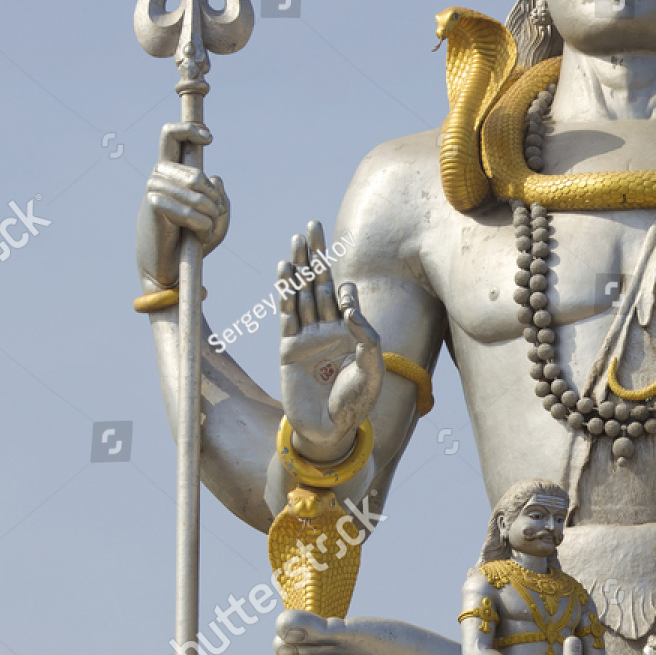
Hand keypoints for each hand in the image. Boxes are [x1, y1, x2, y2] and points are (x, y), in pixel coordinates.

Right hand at [137, 123, 229, 289]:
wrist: (170, 268)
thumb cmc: (192, 240)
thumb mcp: (216, 216)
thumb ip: (220, 195)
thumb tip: (214, 177)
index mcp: (173, 171)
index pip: (171, 135)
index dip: (189, 129)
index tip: (209, 138)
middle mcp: (159, 174)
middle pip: (197, 175)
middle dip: (214, 199)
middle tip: (214, 217)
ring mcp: (153, 188)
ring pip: (197, 192)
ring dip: (210, 216)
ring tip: (206, 231)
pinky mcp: (153, 206)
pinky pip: (189, 211)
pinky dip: (201, 226)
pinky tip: (200, 237)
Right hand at [280, 221, 383, 461]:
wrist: (329, 429)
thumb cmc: (356, 402)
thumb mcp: (371, 368)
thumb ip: (365, 335)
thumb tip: (348, 303)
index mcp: (351, 332)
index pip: (344, 296)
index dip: (342, 285)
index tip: (341, 280)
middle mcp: (328, 329)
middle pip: (319, 284)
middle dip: (316, 256)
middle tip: (313, 225)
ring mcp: (307, 337)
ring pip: (301, 293)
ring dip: (298, 267)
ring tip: (297, 240)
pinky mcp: (288, 349)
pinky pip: (286, 315)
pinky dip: (284, 293)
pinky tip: (284, 272)